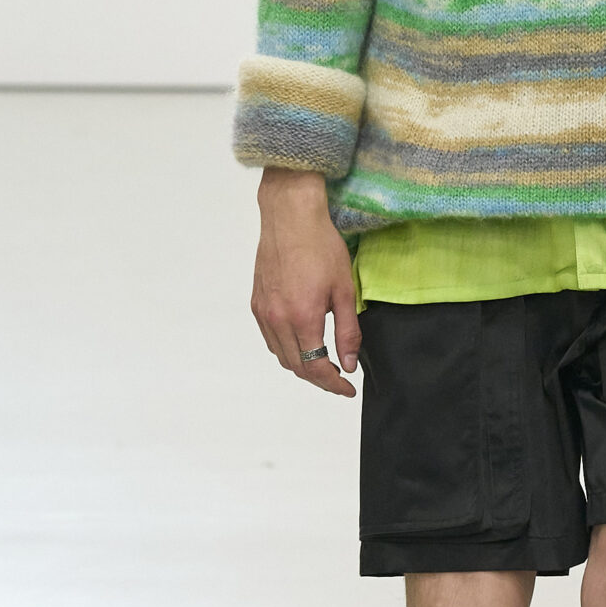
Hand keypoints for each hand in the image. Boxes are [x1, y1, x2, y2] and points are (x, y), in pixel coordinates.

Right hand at [251, 168, 359, 397]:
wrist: (290, 217)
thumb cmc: (321, 246)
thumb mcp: (344, 290)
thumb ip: (348, 331)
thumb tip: (349, 364)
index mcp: (302, 317)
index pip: (316, 367)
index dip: (333, 384)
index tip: (348, 388)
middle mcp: (278, 319)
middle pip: (297, 367)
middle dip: (319, 378)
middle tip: (339, 377)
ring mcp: (263, 312)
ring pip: (281, 356)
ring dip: (301, 365)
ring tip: (323, 361)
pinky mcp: (256, 303)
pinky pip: (270, 339)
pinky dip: (286, 349)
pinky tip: (301, 341)